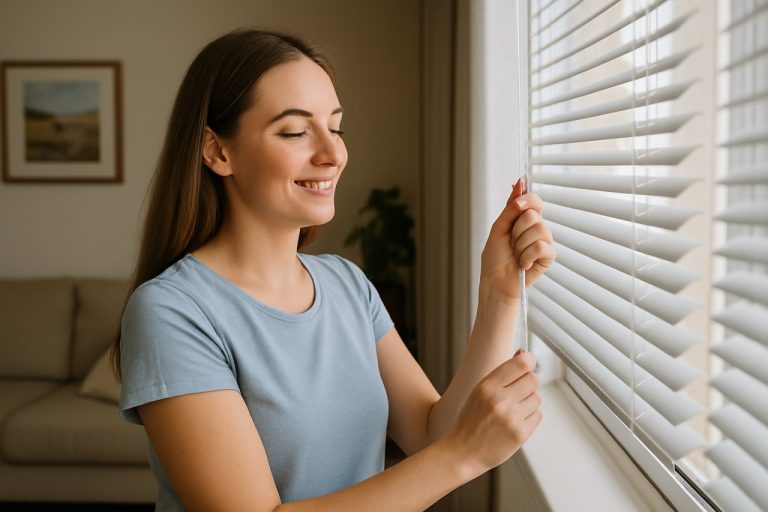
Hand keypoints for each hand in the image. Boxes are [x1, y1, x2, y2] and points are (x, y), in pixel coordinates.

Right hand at [441, 351, 541, 476]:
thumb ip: (501, 374)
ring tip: (512, 410)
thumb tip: (523, 354)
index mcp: (487, 386)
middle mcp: (500, 400)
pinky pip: (537, 415)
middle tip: (519, 390)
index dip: (529, 360)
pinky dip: (529, 417)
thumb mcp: (479, 391)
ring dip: (528, 402)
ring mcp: (512, 418)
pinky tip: (514, 422)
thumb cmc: (470, 420)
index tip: (528, 363)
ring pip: (537, 398)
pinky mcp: (521, 434)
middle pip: (533, 379)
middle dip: (529, 382)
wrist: (463, 452)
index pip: (521, 363)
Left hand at [480, 177, 554, 300]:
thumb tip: (519, 182)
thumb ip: (511, 207)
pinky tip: (523, 264)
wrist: (496, 281)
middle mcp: (536, 228)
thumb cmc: (495, 257)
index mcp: (524, 220)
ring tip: (516, 254)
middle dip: (516, 230)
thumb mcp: (499, 228)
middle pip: (533, 215)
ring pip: (538, 230)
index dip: (527, 200)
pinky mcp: (549, 255)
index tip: (517, 205)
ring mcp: (544, 241)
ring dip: (520, 245)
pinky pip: (541, 246)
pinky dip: (527, 256)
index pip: (534, 200)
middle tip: (511, 242)